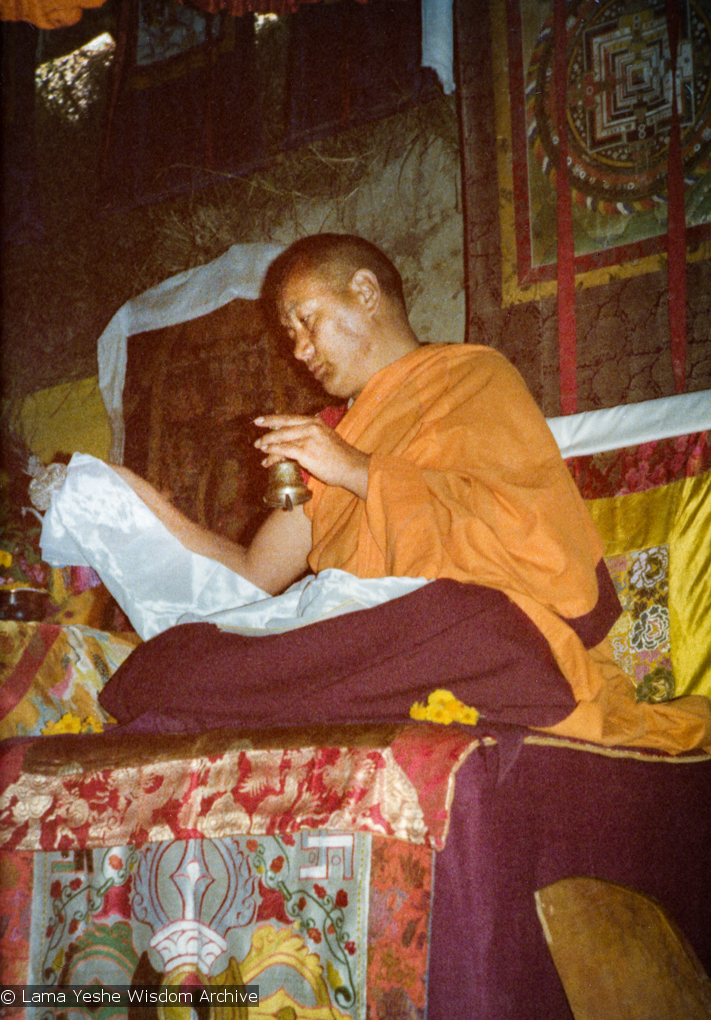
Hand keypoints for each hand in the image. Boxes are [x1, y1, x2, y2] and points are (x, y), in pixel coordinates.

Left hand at [254, 414, 369, 498]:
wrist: (351, 467)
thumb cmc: (340, 457)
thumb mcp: (325, 439)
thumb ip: (310, 437)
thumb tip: (293, 442)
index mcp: (316, 422)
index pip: (290, 418)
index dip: (274, 418)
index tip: (262, 419)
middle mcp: (311, 427)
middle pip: (284, 424)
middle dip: (267, 426)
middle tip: (256, 426)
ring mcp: (308, 439)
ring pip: (282, 438)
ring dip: (268, 442)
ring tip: (259, 447)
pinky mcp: (306, 452)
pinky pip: (284, 450)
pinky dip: (273, 452)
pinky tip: (266, 456)